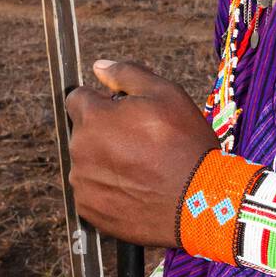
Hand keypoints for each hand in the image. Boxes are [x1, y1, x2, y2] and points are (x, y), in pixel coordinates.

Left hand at [66, 59, 218, 246]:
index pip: (78, 99)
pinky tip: (136, 188)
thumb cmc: (185, 144)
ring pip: (87, 162)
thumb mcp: (166, 94)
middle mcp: (79, 149)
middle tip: (142, 142)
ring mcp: (82, 182)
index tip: (125, 113)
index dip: (103, 102)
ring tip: (143, 168)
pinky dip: (109, 188)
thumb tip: (99, 67)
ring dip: (106, 161)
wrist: (198, 201)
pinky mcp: (89, 209)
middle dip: (105, 131)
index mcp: (93, 117)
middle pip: (83, 132)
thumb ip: (127, 74)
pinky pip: (92, 191)